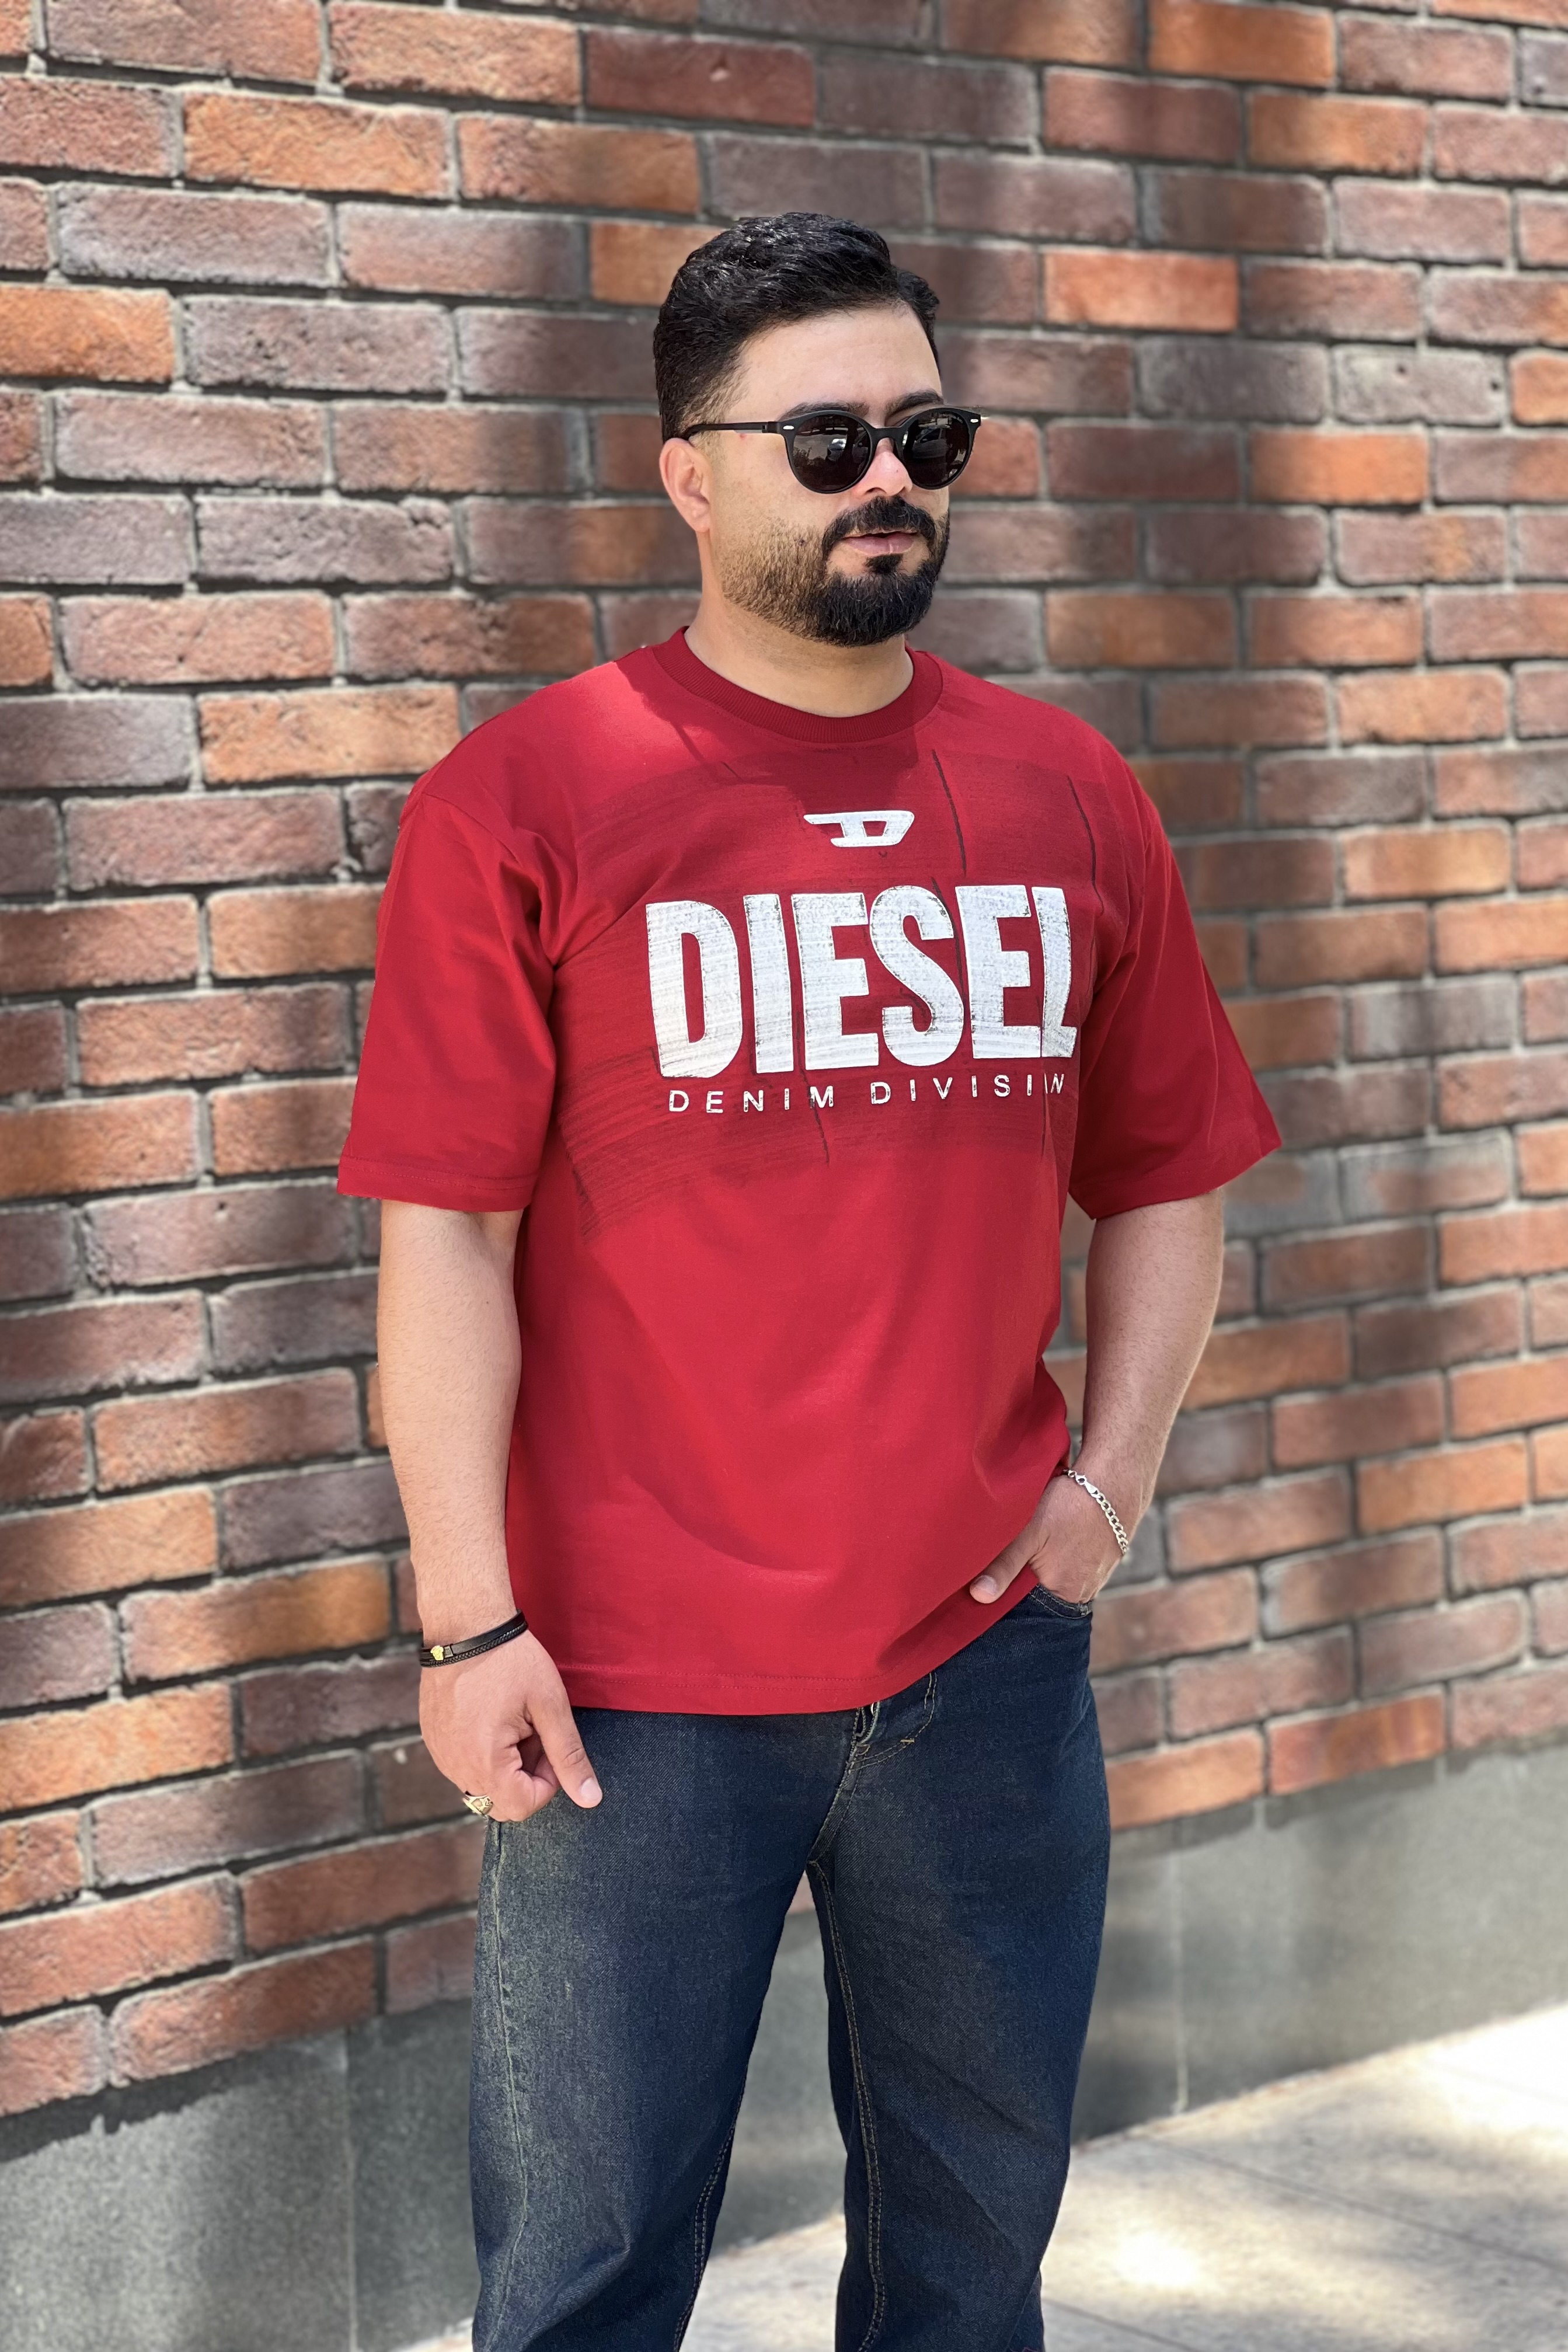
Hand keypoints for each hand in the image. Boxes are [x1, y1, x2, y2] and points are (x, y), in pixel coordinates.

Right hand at [419, 1630, 601, 1822]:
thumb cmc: (512, 1660)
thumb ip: (568, 1756)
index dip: (547, 1782)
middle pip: (501, 1803)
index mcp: (485, 1760)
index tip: (549, 1745)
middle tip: (533, 1734)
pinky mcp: (434, 1740)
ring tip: (512, 1723)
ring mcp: (440, 1754)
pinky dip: (483, 1754)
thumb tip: (590, 1799)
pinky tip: (492, 1718)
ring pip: (482, 1786)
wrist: (466, 1625)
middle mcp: (455, 1765)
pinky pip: (463, 1767)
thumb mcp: (550, 1706)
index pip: (523, 1806)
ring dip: (505, 1766)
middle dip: (525, 1778)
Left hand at [968, 1471, 1126, 1609]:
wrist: (1114, 1482)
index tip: (988, 1579)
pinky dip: (1062, 1557)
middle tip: (1016, 1552)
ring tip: (1038, 1543)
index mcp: (1064, 1592)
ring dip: (1045, 1566)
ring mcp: (1096, 1577)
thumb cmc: (1069, 1505)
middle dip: (1025, 1579)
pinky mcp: (1103, 1561)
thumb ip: (1004, 1565)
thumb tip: (979, 1595)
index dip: (1007, 1592)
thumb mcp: (1029, 1532)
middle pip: (1042, 1594)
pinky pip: (1075, 1566)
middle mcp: (1083, 1592)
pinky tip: (1057, 1539)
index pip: (1026, 1606)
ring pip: (1058, 1579)